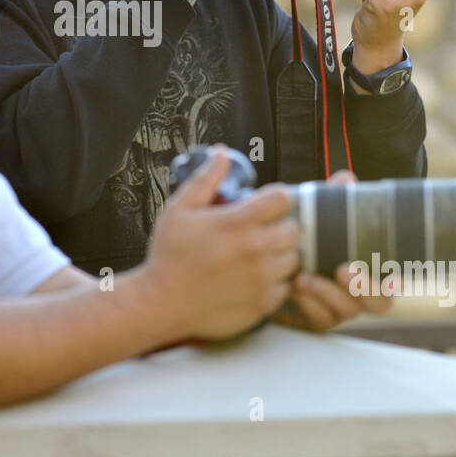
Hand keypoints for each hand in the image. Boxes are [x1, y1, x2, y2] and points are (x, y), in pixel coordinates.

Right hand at [142, 145, 299, 340]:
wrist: (161, 302)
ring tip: (258, 255)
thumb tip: (221, 153)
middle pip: (294, 229)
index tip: (264, 205)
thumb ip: (205, 179)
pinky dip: (276, 282)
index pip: (282, 199)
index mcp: (238, 223)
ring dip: (280, 254)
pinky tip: (255, 277)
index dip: (275, 198)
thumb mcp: (179, 209)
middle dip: (280, 225)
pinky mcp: (263, 303)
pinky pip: (286, 286)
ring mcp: (262, 279)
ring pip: (293, 258)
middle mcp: (256, 249)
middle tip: (261, 230)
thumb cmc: (168, 254)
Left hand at [273, 170, 392, 331]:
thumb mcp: (323, 216)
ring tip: (303, 278)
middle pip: (378, 304)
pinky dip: (306, 304)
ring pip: (345, 312)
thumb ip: (336, 199)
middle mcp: (361, 294)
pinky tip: (293, 288)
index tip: (391, 276)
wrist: (278, 255)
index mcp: (371, 270)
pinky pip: (318, 320)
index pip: (393, 283)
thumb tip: (346, 178)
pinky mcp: (317, 317)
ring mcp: (340, 308)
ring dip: (325, 294)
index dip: (394, 283)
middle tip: (342, 269)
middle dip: (363, 289)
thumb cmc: (314, 237)